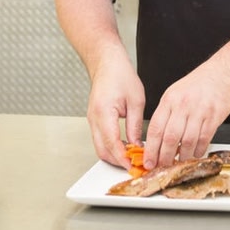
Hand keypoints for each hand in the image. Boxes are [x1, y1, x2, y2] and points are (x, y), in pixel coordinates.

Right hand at [85, 53, 145, 169]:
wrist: (107, 63)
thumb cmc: (121, 75)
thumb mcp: (136, 100)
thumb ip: (135, 125)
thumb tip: (137, 145)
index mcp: (103, 112)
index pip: (112, 143)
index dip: (123, 158)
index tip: (133, 166)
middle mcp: (94, 118)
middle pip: (102, 150)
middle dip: (118, 161)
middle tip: (136, 164)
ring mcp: (92, 120)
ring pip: (100, 147)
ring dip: (115, 154)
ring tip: (133, 156)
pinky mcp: (94, 119)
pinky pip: (100, 139)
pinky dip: (111, 146)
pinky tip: (125, 145)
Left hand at [141, 67, 229, 168]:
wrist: (221, 74)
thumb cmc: (196, 86)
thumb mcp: (173, 94)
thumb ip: (165, 115)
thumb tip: (155, 141)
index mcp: (169, 100)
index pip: (155, 128)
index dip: (151, 149)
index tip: (148, 161)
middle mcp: (183, 105)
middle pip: (170, 138)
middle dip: (164, 157)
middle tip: (163, 167)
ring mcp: (199, 111)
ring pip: (188, 141)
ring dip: (183, 156)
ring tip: (180, 161)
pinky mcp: (214, 116)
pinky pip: (204, 139)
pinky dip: (198, 150)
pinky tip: (195, 153)